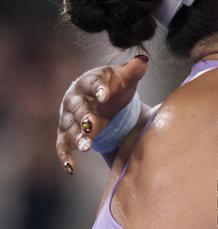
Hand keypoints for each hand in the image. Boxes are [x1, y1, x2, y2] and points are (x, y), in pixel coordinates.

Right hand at [57, 55, 148, 173]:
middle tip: (93, 124)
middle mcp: (74, 99)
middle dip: (85, 117)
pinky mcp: (66, 134)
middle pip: (77, 108)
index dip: (99, 88)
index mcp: (88, 82)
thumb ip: (133, 71)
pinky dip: (65, 156)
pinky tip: (71, 168)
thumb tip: (144, 60)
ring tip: (87, 147)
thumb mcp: (124, 79)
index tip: (106, 94)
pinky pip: (62, 145)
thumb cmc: (113, 88)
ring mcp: (69, 118)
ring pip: (70, 127)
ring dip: (77, 137)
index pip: (92, 84)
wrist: (99, 99)